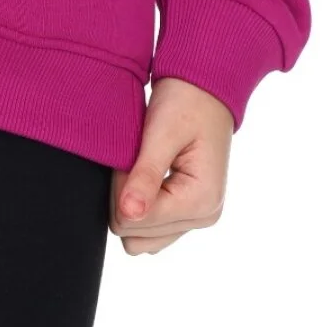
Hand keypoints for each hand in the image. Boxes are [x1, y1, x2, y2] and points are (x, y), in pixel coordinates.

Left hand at [109, 76, 233, 254]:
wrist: (206, 87)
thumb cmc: (186, 102)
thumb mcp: (162, 133)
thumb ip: (145, 176)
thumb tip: (128, 215)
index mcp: (201, 201)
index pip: (136, 220)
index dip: (120, 189)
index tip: (125, 158)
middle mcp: (204, 217)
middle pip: (135, 234)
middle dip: (124, 197)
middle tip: (132, 159)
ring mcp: (197, 219)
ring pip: (140, 238)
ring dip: (130, 205)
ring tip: (139, 168)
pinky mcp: (188, 214)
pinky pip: (151, 230)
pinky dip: (140, 207)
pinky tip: (145, 178)